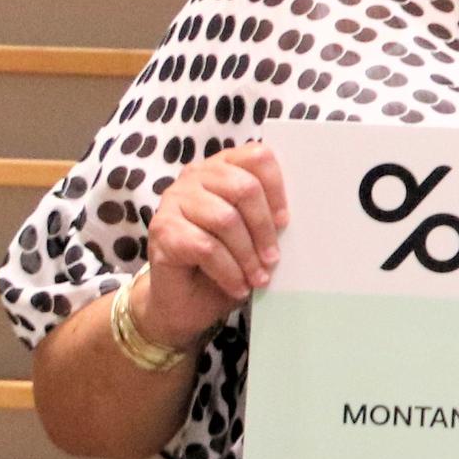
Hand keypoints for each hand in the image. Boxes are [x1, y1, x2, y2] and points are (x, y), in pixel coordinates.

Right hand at [136, 142, 287, 347]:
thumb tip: (297, 218)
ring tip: (258, 279)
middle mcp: (195, 176)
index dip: (277, 189)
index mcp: (222, 168)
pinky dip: (228, 271)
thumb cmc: (225, 264)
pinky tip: (238, 287)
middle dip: (264, 229)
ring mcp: (174, 199)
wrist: (185, 300)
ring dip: (247, 255)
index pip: (257, 157)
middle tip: (273, 260)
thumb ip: (268, 216)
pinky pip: (206, 247)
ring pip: (225, 219)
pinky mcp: (162, 228)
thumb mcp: (252, 236)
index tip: (285, 222)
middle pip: (244, 188)